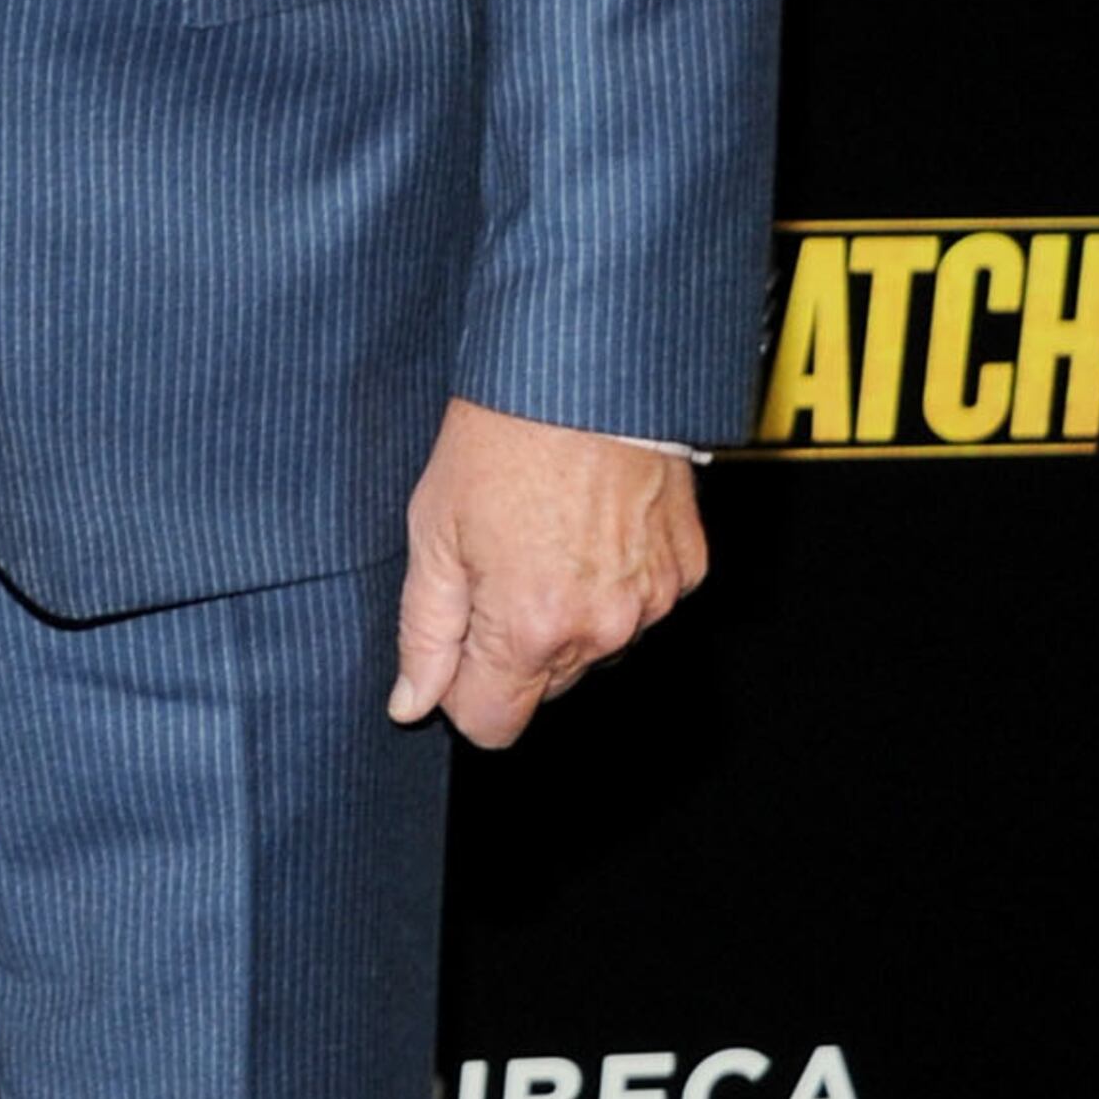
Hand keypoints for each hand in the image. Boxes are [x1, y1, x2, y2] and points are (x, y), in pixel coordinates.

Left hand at [388, 403, 701, 752]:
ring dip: (566, 615)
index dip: (462, 691)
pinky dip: (614, 581)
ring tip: (544, 535)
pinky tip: (592, 526)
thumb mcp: (433, 533)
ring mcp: (651, 601)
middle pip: (541, 686)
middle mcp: (601, 629)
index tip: (455, 641)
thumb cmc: (502, 439)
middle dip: (512, 645)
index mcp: (530, 629)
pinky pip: (639, 605)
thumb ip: (425, 634)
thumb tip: (412, 703)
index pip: (492, 725)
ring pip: (593, 648)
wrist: (587, 373)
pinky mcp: (686, 569)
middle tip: (497, 563)